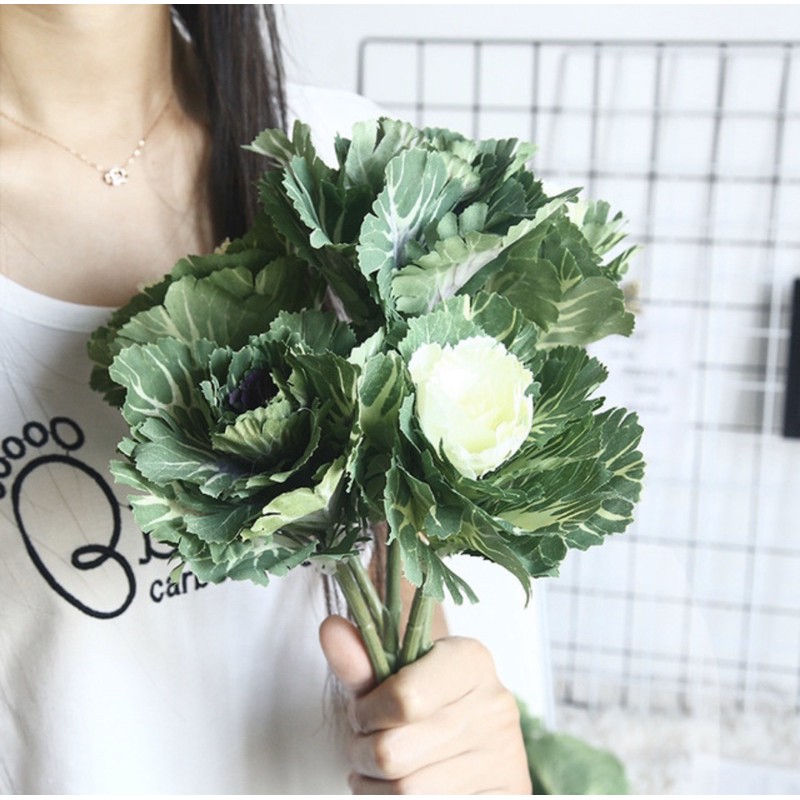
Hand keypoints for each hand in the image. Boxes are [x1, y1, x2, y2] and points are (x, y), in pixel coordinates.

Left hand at [319, 615, 531, 794]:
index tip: (361, 713)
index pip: (404, 699)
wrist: (469, 728)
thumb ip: (361, 660)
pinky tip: (399, 792)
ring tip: (377, 771)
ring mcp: (506, 755)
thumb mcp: (392, 674)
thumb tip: (331, 629)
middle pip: (394, 752)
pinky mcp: (509, 791)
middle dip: (362, 754)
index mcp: (471, 660)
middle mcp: (495, 705)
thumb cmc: (422, 695)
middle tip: (362, 747)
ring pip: (407, 792)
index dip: (367, 714)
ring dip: (374, 788)